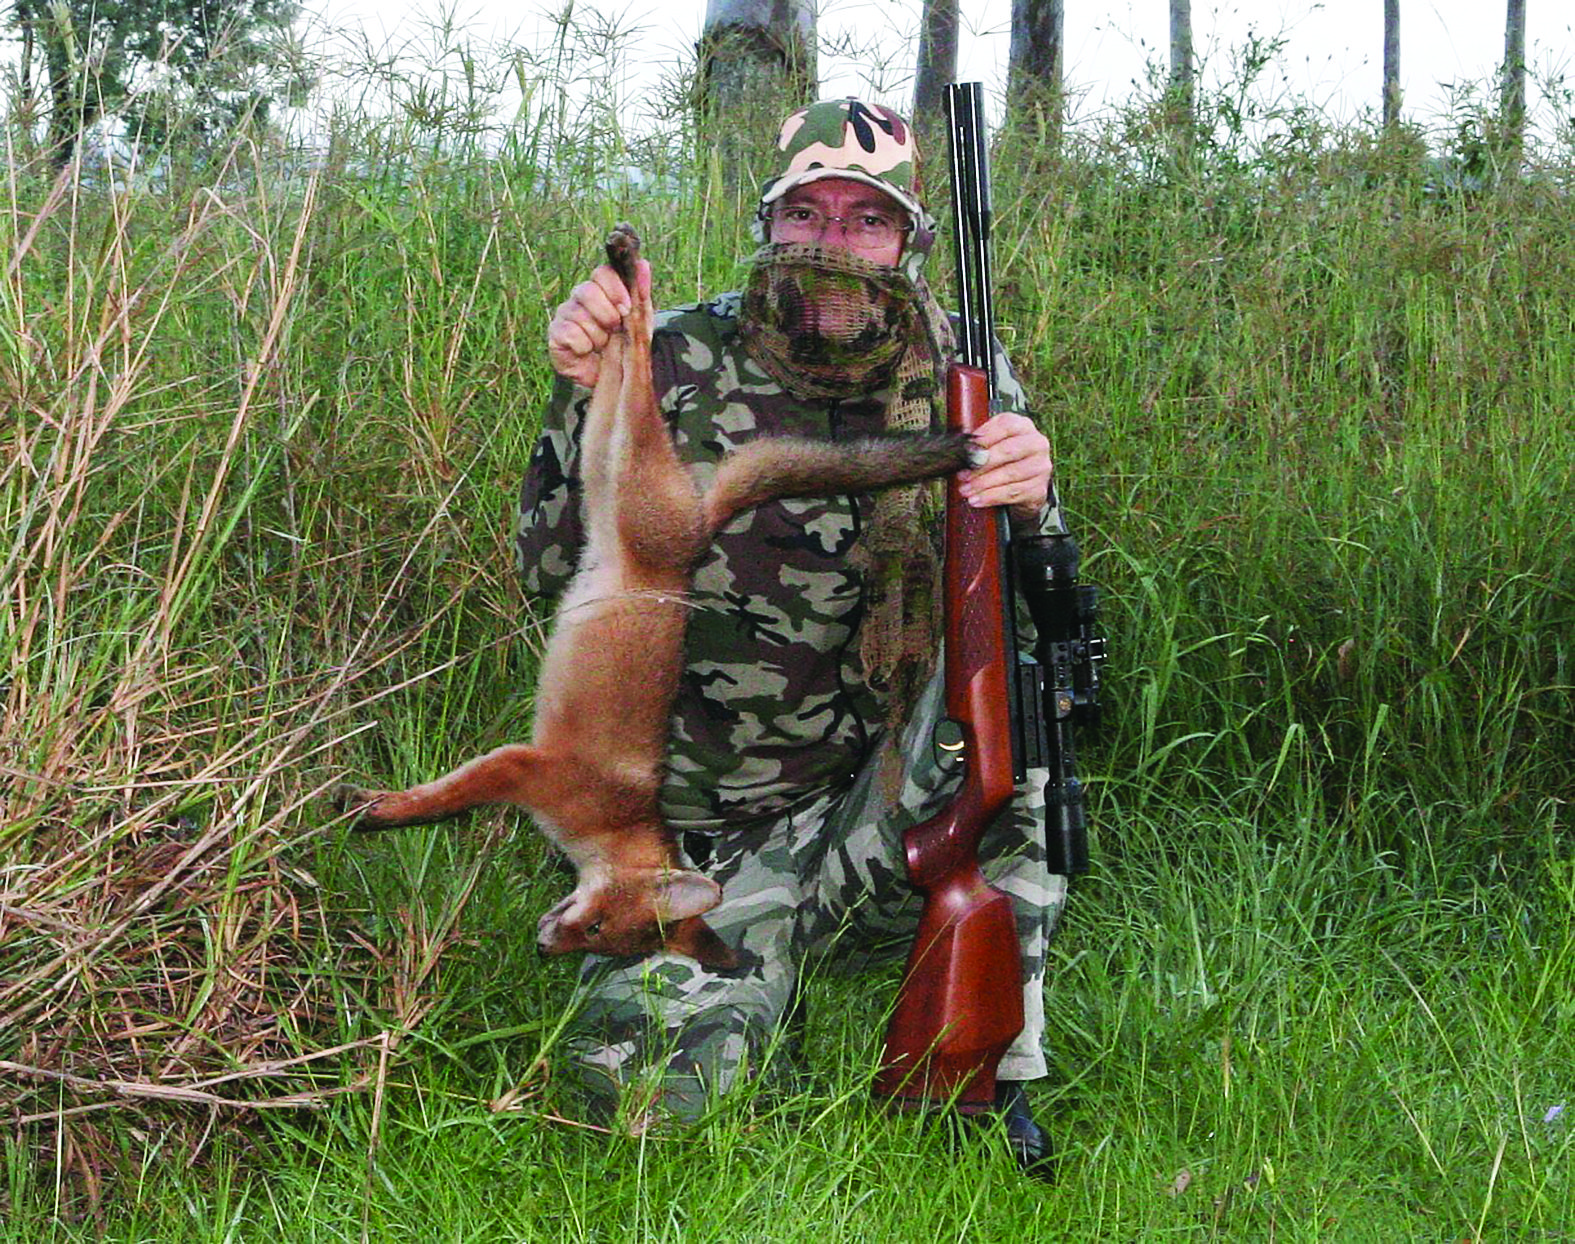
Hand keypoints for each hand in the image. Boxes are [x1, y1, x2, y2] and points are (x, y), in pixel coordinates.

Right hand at [546, 259, 650, 387]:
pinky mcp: (555, 334)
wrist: (612, 378)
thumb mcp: (639, 321)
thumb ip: (641, 293)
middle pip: (587, 290)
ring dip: (597, 335)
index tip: (626, 307)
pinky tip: (586, 352)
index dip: (614, 288)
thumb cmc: (624, 345)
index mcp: (601, 289)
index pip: (602, 272)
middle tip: (614, 330)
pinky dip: (583, 346)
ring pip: (579, 314)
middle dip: (607, 314)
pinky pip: (569, 333)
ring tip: (601, 345)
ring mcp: (565, 314)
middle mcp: (579, 297)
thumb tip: (643, 263)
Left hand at [957, 411, 1051, 524]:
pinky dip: (992, 497)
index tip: (966, 449)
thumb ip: (978, 442)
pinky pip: (1014, 492)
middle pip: (1009, 450)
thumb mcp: (991, 445)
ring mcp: (1041, 466)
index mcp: (1024, 426)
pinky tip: (977, 499)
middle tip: (963, 475)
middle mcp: (1037, 443)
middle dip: (982, 464)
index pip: (1006, 425)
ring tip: (966, 490)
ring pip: (1010, 474)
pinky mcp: (1039, 488)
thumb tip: (959, 448)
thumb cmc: (1002, 461)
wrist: (1022, 486)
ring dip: (984, 484)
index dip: (985, 437)